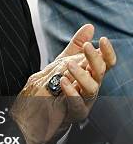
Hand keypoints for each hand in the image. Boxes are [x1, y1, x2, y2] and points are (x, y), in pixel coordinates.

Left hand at [10, 24, 116, 143]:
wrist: (35, 116)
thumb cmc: (53, 87)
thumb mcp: (62, 62)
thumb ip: (75, 45)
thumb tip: (90, 27)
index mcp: (90, 74)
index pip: (105, 62)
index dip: (107, 52)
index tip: (103, 40)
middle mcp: (90, 87)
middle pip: (100, 72)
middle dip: (95, 59)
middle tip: (88, 47)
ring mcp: (84, 101)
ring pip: (92, 88)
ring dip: (82, 75)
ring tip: (70, 65)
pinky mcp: (73, 114)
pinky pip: (77, 103)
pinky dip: (71, 92)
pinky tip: (63, 82)